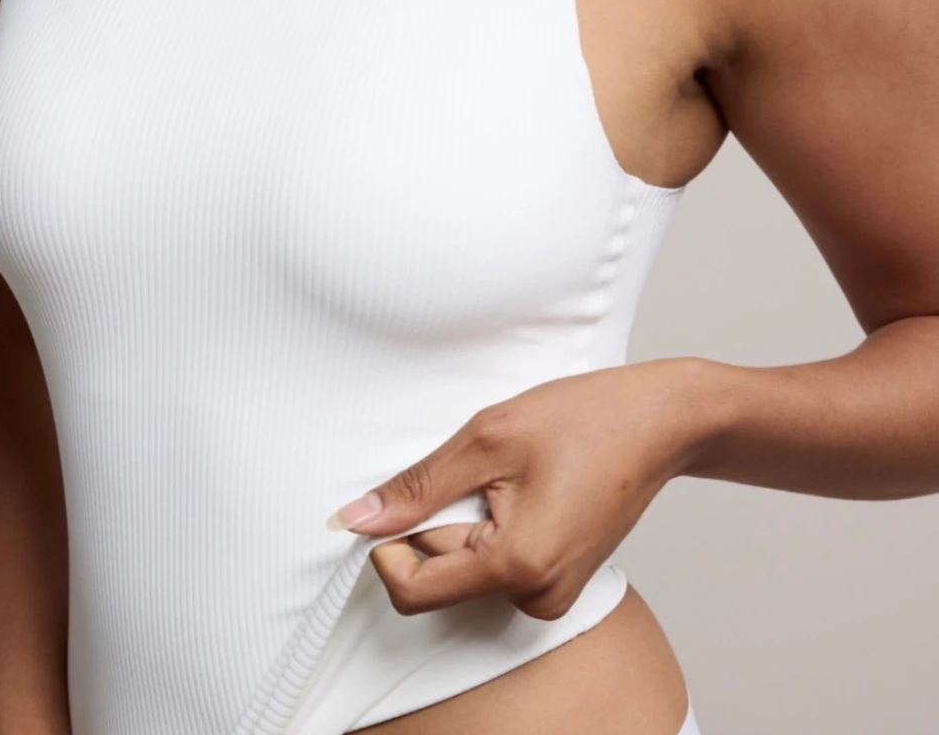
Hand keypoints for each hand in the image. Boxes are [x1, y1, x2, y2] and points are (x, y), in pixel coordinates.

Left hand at [325, 358, 706, 619]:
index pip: (412, 590)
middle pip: (439, 576)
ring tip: (511, 477)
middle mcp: (538, 597)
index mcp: (518, 567)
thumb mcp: (486, 437)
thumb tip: (357, 519)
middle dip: (439, 521)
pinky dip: (490, 526)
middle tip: (482, 470)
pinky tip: (525, 488)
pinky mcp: (558, 580)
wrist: (659, 421)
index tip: (403, 499)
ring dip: (466, 521)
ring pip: (465, 568)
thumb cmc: (587, 419)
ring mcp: (552, 594)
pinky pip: (495, 563)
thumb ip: (418, 487)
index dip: (388, 546)